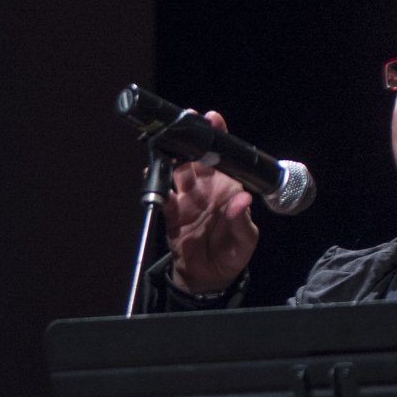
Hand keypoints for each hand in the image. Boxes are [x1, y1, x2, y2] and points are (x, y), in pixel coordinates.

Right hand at [163, 114, 258, 294]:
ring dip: (171, 157)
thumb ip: (241, 221)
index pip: (224, 158)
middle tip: (184, 122)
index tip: (212, 119)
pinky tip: (151, 173)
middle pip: (196, 157)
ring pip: (177, 170)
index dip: (218, 136)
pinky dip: (155, 184)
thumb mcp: (245, 241)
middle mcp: (206, 189)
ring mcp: (187, 199)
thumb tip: (242, 200)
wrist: (208, 278)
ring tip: (166, 143)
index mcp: (228, 188)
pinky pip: (162, 195)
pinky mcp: (171, 213)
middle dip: (190, 139)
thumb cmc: (232, 255)